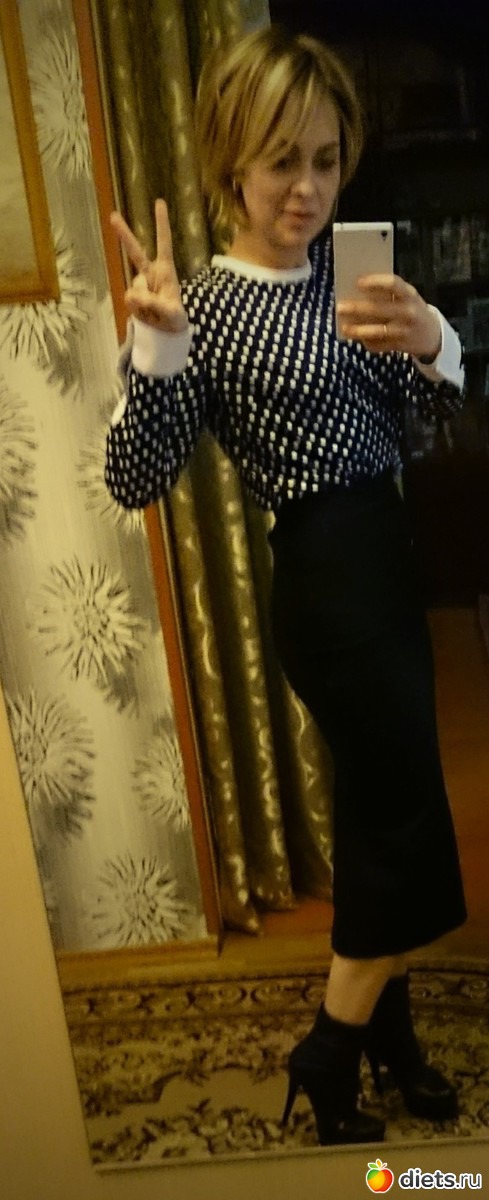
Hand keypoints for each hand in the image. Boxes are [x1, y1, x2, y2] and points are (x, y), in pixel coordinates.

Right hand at [110, 199, 187, 332]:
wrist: (166, 333)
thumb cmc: (176, 319)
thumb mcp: (172, 313)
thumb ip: (155, 304)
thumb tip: (132, 296)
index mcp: (166, 270)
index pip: (164, 243)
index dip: (161, 224)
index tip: (159, 202)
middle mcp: (150, 273)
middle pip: (135, 251)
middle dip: (124, 234)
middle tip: (113, 215)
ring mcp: (140, 284)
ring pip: (134, 289)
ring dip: (144, 303)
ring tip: (156, 313)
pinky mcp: (132, 296)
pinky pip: (130, 301)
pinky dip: (138, 310)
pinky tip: (147, 315)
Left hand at [337, 274, 441, 359]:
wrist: (432, 335)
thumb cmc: (411, 309)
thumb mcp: (406, 297)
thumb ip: (386, 294)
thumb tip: (355, 293)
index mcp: (410, 294)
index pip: (393, 284)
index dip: (375, 282)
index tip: (358, 282)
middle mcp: (409, 312)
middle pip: (380, 309)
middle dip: (358, 308)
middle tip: (340, 307)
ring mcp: (406, 330)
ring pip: (379, 331)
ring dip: (359, 330)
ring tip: (345, 327)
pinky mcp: (401, 346)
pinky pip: (381, 345)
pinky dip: (368, 342)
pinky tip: (357, 339)